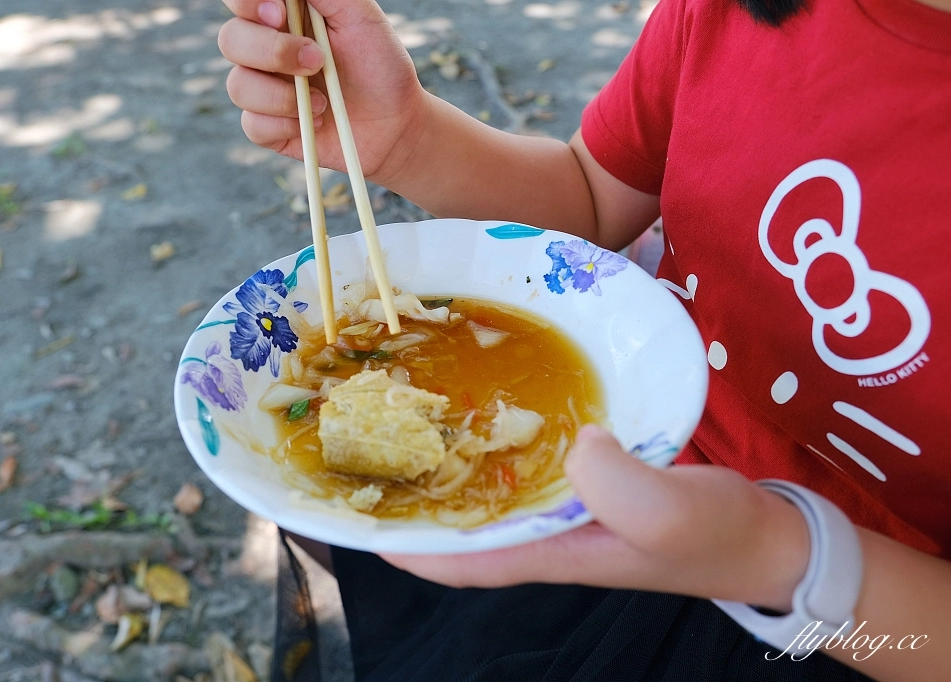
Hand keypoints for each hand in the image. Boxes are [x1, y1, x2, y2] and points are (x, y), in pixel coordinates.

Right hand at [218, 0, 427, 182]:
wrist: (396, 122)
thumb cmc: (380, 64)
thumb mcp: (360, 15)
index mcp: (282, 16)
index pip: (240, 1)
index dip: (248, 3)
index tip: (279, 13)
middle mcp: (266, 49)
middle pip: (230, 40)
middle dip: (272, 51)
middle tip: (317, 60)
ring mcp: (265, 89)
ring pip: (238, 86)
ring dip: (283, 96)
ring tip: (326, 101)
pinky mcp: (268, 127)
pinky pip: (253, 125)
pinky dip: (286, 124)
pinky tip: (318, 123)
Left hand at [382, 425, 810, 611]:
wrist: (767, 536)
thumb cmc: (721, 535)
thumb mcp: (674, 512)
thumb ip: (623, 486)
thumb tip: (575, 444)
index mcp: (550, 550)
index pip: (455, 556)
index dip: (400, 539)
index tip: (350, 511)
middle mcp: (544, 532)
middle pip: (459, 520)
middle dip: (412, 490)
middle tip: (371, 436)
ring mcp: (565, 509)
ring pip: (488, 488)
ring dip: (449, 458)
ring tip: (411, 408)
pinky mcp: (588, 483)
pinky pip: (527, 461)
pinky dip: (502, 437)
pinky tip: (493, 398)